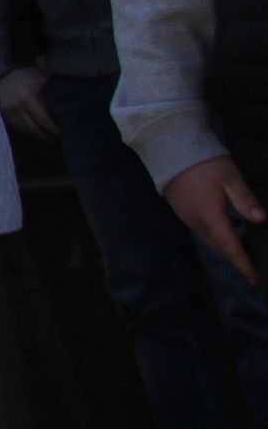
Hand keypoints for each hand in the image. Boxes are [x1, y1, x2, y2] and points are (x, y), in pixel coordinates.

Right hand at [0, 69, 59, 142]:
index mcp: (28, 98)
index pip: (43, 120)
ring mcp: (8, 111)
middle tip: (55, 139)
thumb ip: (50, 96)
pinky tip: (33, 132)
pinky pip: (15, 126)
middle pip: (33, 128)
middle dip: (44, 135)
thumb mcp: (42, 81)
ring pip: (23, 129)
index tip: (61, 133)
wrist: (6, 72)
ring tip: (45, 138)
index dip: (52, 129)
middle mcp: (17, 107)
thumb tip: (62, 114)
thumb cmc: (28, 75)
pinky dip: (25, 131)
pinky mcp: (3, 113)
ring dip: (35, 135)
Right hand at [165, 158, 266, 282]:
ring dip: (224, 247)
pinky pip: (201, 230)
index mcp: (211, 216)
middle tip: (250, 266)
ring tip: (240, 252)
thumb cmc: (204, 163)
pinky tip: (224, 232)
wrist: (169, 149)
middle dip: (234, 257)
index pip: (230, 246)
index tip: (253, 278)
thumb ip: (245, 200)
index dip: (242, 263)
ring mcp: (186, 216)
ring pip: (209, 239)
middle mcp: (196, 222)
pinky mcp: (181, 210)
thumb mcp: (230, 178)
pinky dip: (214, 237)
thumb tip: (262, 220)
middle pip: (218, 246)